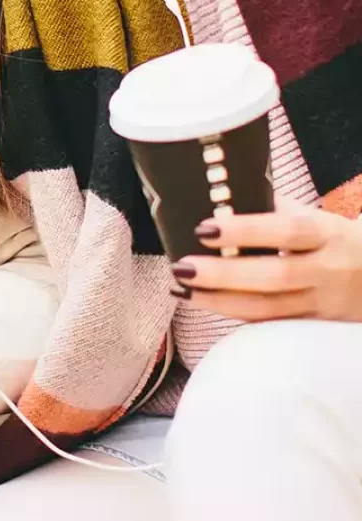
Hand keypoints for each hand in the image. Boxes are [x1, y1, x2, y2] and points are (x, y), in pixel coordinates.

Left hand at [172, 207, 361, 321]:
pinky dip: (237, 314)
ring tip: (183, 289)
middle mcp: (326, 270)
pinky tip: (207, 304)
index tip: (205, 228)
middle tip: (183, 267)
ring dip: (221, 300)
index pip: (286, 231)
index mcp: (326, 234)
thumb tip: (225, 196)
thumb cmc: (336, 240)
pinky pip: (272, 323)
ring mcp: (321, 302)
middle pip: (274, 276)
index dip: (246, 231)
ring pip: (269, 308)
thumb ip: (276, 208)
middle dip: (224, 274)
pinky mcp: (313, 325)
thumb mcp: (317, 218)